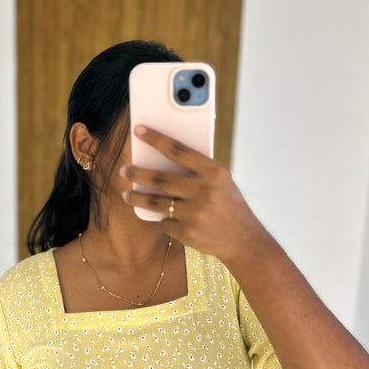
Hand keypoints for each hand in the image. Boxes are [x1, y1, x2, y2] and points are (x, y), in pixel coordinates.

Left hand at [120, 125, 268, 264]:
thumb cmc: (227, 203)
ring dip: (137, 198)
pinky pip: (164, 222)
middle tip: (124, 171)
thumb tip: (160, 156)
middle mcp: (203, 191)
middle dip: (137, 174)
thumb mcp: (220, 181)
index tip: (138, 130)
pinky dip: (163, 219)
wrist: (243, 238)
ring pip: (155, 202)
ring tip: (127, 195)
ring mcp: (195, 213)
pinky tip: (163, 218)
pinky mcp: (188, 232)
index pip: (178, 150)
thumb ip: (196, 169)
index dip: (156, 138)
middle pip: (160, 178)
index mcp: (213, 172)